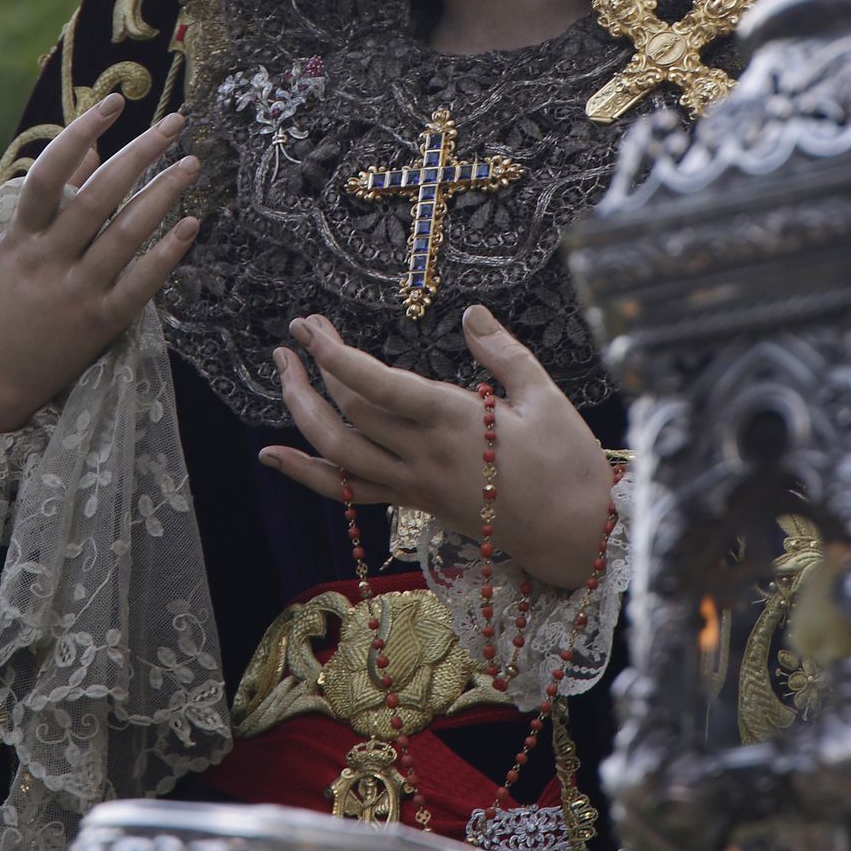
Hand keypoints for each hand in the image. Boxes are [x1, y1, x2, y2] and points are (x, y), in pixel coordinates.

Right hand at [0, 95, 198, 430]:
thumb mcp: (6, 248)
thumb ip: (51, 200)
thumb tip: (91, 145)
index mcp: (19, 239)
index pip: (50, 174)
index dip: (81, 132)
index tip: (112, 103)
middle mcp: (48, 262)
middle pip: (100, 195)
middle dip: (141, 152)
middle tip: (176, 123)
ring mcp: (75, 294)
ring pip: (127, 234)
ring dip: (164, 194)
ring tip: (192, 164)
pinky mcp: (99, 325)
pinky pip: (140, 284)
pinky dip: (167, 253)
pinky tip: (190, 225)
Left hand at [258, 307, 613, 590]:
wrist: (576, 538)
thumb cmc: (570, 465)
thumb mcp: (547, 396)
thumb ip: (504, 351)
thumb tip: (470, 311)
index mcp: (455, 421)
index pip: (378, 385)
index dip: (336, 355)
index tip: (309, 328)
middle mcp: (425, 455)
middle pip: (349, 414)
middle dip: (314, 369)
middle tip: (298, 331)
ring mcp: (415, 484)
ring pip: (339, 452)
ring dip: (302, 411)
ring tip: (282, 372)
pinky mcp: (416, 503)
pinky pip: (351, 490)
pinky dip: (308, 473)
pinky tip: (273, 456)